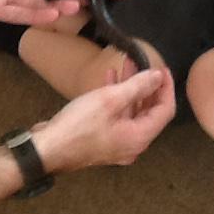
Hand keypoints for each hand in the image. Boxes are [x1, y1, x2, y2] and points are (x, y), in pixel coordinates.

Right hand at [33, 68, 174, 171]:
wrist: (47, 149)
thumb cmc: (78, 125)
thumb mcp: (110, 99)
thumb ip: (137, 86)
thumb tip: (158, 76)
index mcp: (139, 137)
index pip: (165, 110)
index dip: (166, 88)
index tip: (162, 68)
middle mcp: (133, 144)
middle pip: (149, 112)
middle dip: (147, 85)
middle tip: (144, 63)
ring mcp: (117, 144)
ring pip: (131, 112)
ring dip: (130, 88)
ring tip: (126, 64)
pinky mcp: (103, 140)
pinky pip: (118, 117)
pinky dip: (117, 99)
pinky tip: (109, 78)